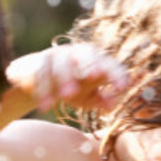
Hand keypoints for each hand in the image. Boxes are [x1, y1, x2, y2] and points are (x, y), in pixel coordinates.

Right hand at [8, 43, 128, 113]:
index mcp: (95, 61)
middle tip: (93, 77)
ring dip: (64, 77)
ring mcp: (58, 55)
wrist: (39, 81)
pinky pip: (42, 73)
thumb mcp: (88, 97)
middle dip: (89, 64)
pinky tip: (46, 106)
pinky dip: (43, 90)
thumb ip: (102, 100)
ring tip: (65, 97)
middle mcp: (78, 54)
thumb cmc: (71, 88)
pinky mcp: (40, 62)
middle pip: (86, 53)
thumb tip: (113, 105)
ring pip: (62, 62)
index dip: (116, 74)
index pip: (109, 65)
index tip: (122, 87)